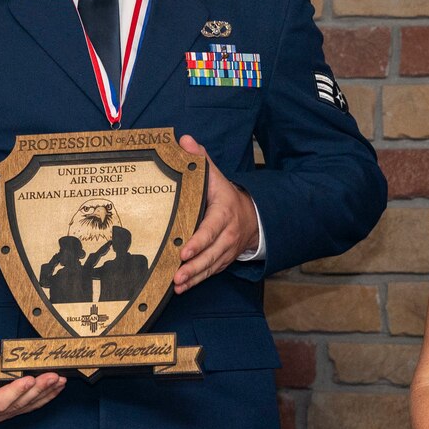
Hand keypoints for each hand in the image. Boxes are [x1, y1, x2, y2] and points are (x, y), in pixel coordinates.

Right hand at [0, 336, 64, 423]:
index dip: (15, 392)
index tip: (30, 379)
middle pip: (16, 405)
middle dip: (37, 390)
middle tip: (53, 376)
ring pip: (24, 407)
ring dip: (44, 394)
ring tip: (59, 380)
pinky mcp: (7, 411)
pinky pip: (27, 406)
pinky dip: (43, 397)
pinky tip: (56, 387)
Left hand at [173, 135, 258, 292]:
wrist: (252, 215)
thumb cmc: (225, 195)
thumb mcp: (215, 175)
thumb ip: (200, 160)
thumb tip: (184, 141)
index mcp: (223, 212)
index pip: (211, 229)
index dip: (198, 241)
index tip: (184, 251)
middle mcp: (227, 234)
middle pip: (211, 253)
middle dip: (194, 266)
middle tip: (178, 275)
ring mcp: (227, 249)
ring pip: (211, 266)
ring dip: (194, 278)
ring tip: (177, 285)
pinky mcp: (223, 260)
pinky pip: (211, 272)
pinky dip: (197, 281)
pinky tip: (182, 287)